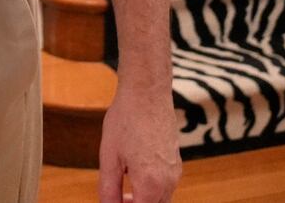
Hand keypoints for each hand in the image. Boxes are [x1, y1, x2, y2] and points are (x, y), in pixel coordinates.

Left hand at [97, 82, 180, 201]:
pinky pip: (166, 187)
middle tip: (116, 198)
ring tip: (123, 188)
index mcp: (150, 184)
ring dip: (143, 201)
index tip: (113, 200)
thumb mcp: (109, 157)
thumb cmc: (126, 120)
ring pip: (161, 200)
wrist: (147, 93)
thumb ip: (108, 190)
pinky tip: (134, 173)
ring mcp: (175, 172)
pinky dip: (152, 189)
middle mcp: (168, 182)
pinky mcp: (176, 162)